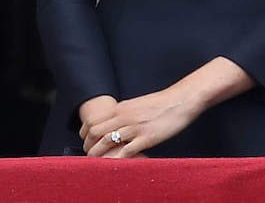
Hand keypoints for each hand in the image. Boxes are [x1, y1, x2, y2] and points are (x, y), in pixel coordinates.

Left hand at [82, 86, 200, 157]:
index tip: (85, 141)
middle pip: (96, 132)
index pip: (94, 121)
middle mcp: (124, 117)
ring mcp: (135, 128)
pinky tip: (116, 164)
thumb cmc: (160, 103)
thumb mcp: (136, 104)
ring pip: (107, 142)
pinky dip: (118, 159)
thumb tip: (114, 120)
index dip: (85, 133)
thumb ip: (124, 113)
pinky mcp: (146, 138)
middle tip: (88, 154)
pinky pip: (127, 152)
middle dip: (89, 146)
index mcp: (121, 108)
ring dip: (99, 154)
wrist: (179, 100)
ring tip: (97, 162)